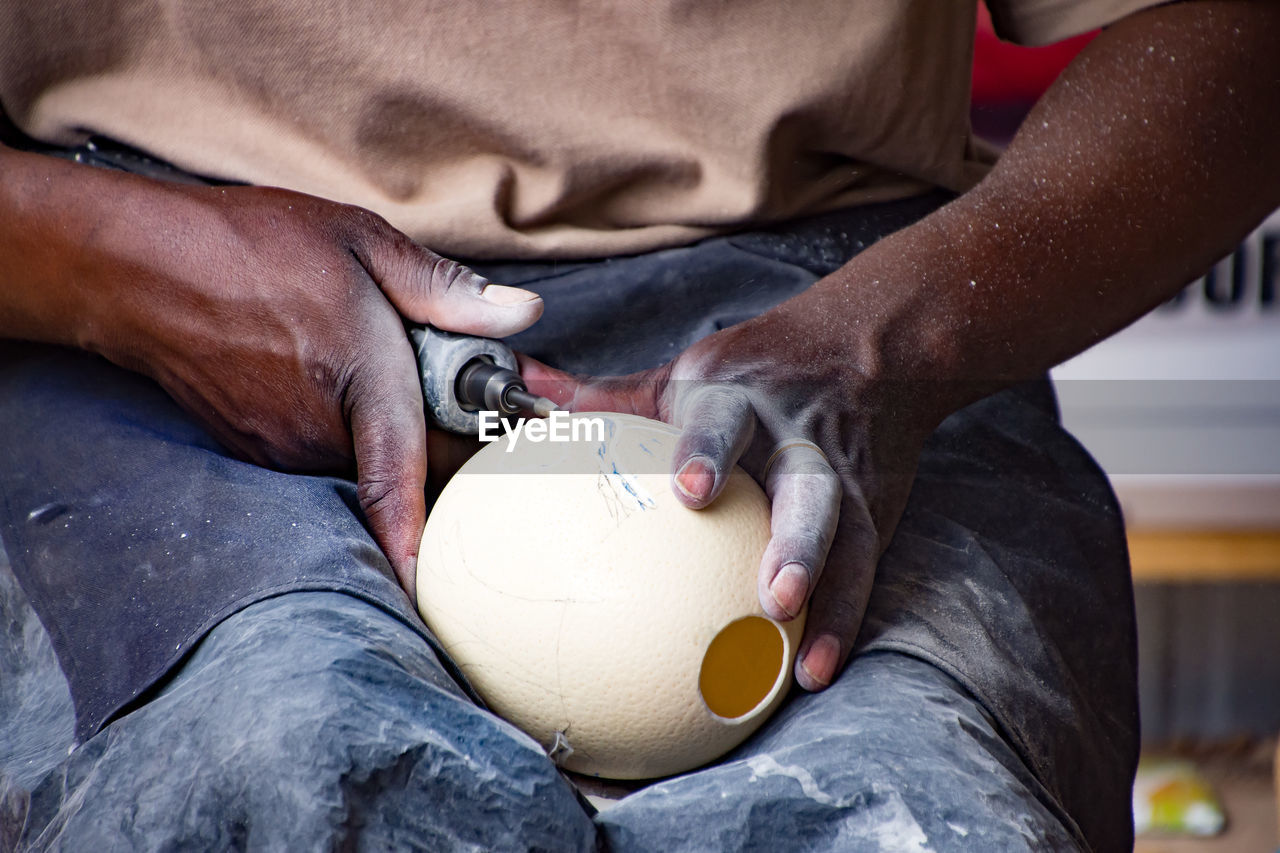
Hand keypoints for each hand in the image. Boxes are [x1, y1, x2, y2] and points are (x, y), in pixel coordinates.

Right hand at [73, 181, 542, 593]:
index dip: (435, 533)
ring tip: (399, 362)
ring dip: (409, 425)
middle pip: (421, 459)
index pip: (410, 476)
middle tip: (508, 390)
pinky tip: (345, 372)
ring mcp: (288, 450)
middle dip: (465, 432)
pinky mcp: (263, 450)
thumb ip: (446, 290)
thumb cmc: (250, 246)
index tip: (446, 583)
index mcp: (360, 380)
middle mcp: (321, 433)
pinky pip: (336, 448)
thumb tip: (523, 316)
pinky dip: (359, 423)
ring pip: (377, 454)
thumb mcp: (361, 243)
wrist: (140, 268)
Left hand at [520, 288, 942, 690]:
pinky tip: (814, 668)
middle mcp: (797, 438)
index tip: (690, 491)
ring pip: (847, 537)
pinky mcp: (872, 510)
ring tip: (803, 660)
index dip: (707, 452)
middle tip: (776, 596)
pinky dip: (843, 619)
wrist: (873, 345)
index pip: (723, 420)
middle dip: (798, 539)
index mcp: (740, 397)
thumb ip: (606, 395)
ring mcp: (842, 477)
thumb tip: (521, 392)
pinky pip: (862, 567)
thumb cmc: (757, 367)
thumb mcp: (685, 372)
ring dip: (829, 598)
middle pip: (807, 487)